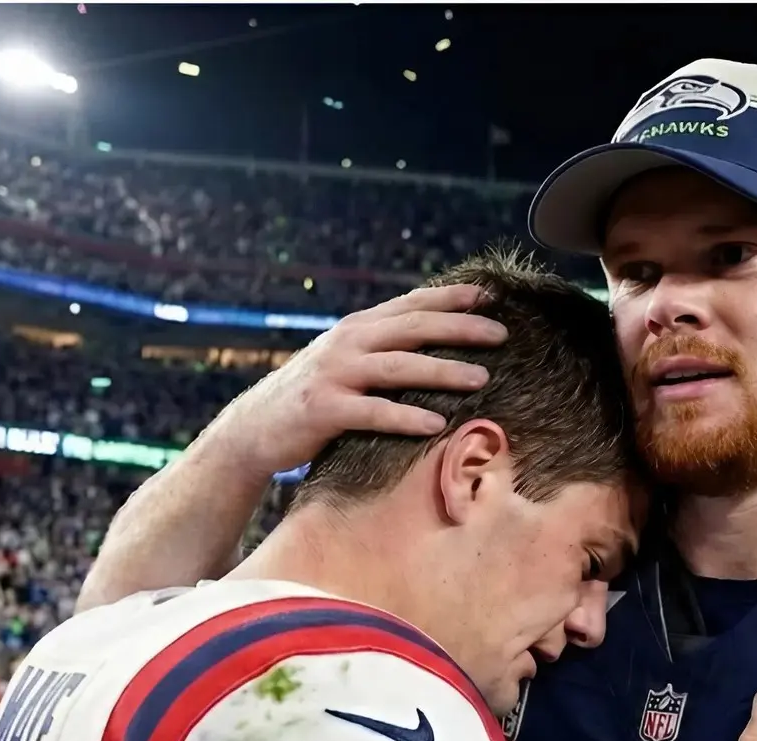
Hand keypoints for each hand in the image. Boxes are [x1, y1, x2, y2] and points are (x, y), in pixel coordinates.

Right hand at [209, 283, 508, 478]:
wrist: (255, 428)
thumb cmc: (313, 397)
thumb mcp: (346, 361)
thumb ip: (382, 348)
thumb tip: (433, 342)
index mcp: (358, 327)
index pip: (412, 304)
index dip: (451, 298)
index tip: (491, 297)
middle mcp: (348, 342)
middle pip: (413, 328)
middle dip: (459, 328)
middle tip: (501, 334)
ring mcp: (335, 374)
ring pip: (398, 367)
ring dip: (442, 371)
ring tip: (481, 378)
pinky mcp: (324, 410)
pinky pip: (372, 413)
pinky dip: (405, 417)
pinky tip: (435, 423)